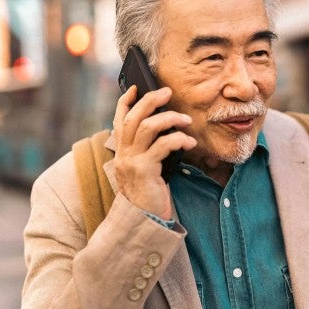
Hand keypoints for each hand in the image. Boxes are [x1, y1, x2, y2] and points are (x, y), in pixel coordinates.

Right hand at [112, 85, 196, 218]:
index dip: (125, 101)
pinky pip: (162, 145)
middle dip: (150, 100)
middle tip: (167, 92)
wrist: (144, 221)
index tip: (135, 88)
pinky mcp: (144, 170)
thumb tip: (166, 126)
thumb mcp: (146, 167)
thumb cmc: (150, 193)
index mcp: (122, 151)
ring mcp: (131, 161)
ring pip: (147, 127)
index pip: (119, 120)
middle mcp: (123, 154)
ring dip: (169, 118)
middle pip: (133, 117)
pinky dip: (178, 139)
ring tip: (185, 120)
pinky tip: (189, 143)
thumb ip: (149, 149)